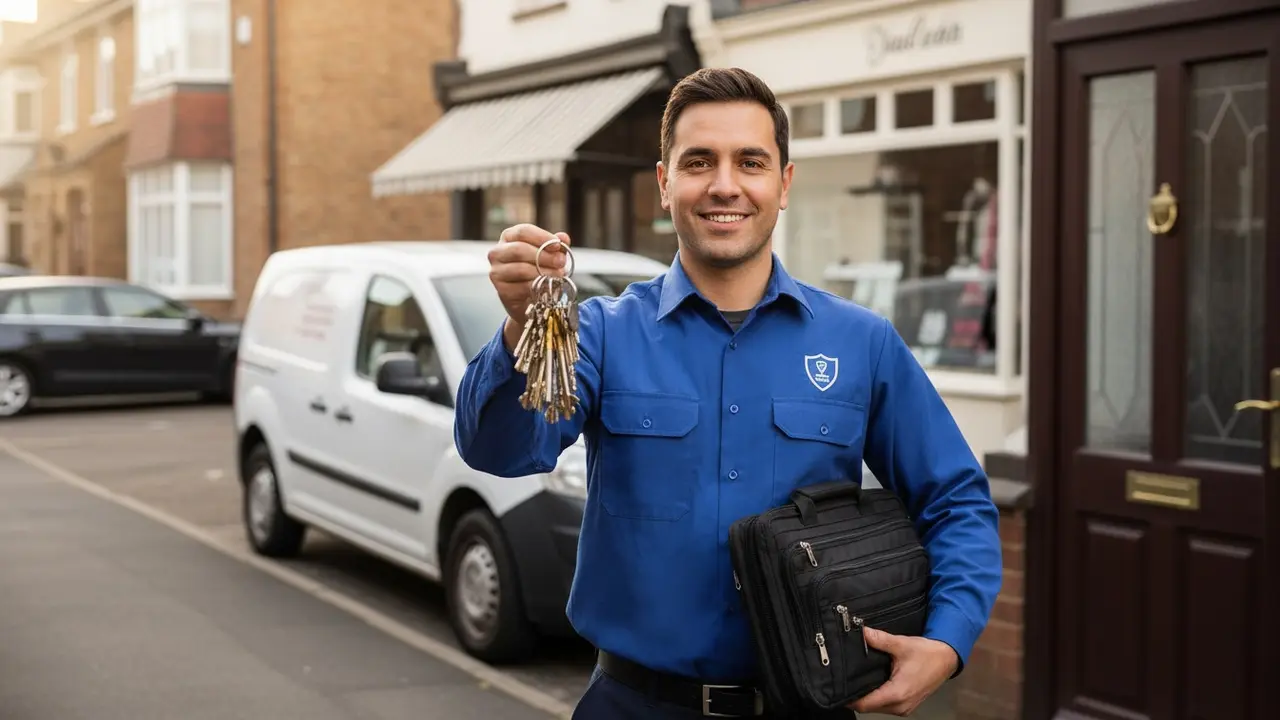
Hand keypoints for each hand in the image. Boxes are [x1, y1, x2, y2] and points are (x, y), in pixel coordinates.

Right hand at [487, 223, 570, 348]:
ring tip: (558, 275)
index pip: (523, 231)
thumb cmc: (537, 270)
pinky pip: (522, 287)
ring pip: (521, 269)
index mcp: (509, 237)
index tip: (557, 245)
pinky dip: (538, 287)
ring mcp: (497, 272)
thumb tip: (563, 237)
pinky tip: (547, 286)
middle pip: (520, 249)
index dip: (542, 237)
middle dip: (544, 256)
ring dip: (544, 272)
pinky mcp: (501, 290)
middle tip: (561, 262)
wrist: (529, 299)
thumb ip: (556, 246)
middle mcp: (498, 252)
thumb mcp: (549, 255)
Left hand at [848, 628, 957, 716]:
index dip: (849, 698)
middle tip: (842, 680)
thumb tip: (862, 632)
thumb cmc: (926, 654)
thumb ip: (879, 639)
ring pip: (877, 708)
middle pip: (868, 707)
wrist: (947, 659)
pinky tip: (871, 684)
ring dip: (867, 698)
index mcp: (897, 694)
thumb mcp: (901, 644)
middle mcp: (900, 706)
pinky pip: (886, 706)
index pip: (865, 704)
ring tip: (854, 680)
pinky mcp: (907, 705)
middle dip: (855, 696)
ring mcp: (904, 708)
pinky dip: (877, 698)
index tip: (837, 686)